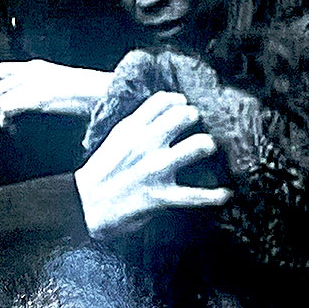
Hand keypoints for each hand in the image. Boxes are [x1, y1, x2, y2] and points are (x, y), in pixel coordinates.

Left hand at [0, 61, 112, 125]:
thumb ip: (47, 85)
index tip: (4, 102)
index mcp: (37, 67)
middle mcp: (31, 73)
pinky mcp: (36, 99)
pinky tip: (14, 129)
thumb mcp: (63, 81)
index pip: (1, 70)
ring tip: (10, 125)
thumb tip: (38, 100)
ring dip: (0, 113)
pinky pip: (6, 109)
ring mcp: (33, 85)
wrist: (103, 92)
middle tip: (5, 116)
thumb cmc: (91, 90)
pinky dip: (6, 121)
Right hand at [75, 92, 229, 239]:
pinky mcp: (162, 196)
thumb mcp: (114, 141)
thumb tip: (160, 115)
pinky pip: (197, 196)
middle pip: (185, 116)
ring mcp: (156, 169)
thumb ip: (136, 127)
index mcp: (131, 129)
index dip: (180, 101)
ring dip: (208, 146)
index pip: (163, 101)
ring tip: (211, 149)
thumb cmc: (99, 174)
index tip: (185, 106)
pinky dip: (215, 196)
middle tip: (202, 125)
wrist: (83, 206)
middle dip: (197, 118)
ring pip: (198, 146)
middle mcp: (146, 144)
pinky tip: (225, 193)